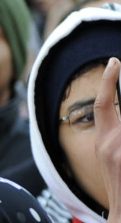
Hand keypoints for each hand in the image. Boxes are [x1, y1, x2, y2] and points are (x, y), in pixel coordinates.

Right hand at [95, 57, 120, 222]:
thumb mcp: (116, 161)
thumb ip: (119, 141)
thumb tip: (119, 128)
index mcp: (104, 143)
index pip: (104, 104)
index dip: (109, 81)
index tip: (115, 61)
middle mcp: (109, 143)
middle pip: (120, 110)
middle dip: (119, 90)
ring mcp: (119, 151)